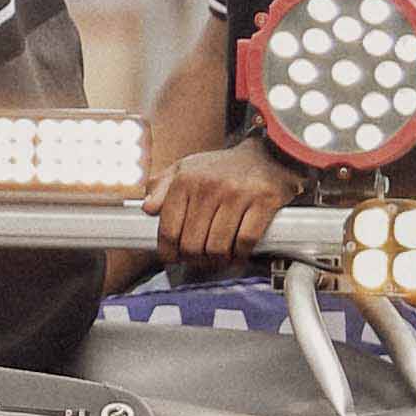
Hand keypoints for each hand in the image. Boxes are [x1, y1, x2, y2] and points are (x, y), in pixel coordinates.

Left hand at [148, 133, 299, 266]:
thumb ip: (161, 186)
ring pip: (217, 247)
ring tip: (218, 257)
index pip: (168, 230)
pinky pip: (245, 241)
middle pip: (192, 244)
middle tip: (200, 260)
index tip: (173, 258)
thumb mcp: (186, 168)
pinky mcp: (263, 201)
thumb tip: (147, 209)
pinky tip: (238, 253)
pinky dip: (240, 254)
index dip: (169, 252)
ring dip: (217, 260)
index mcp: (185, 180)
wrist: (268, 154)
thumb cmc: (223, 168)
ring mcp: (237, 194)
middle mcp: (209, 187)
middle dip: (194, 259)